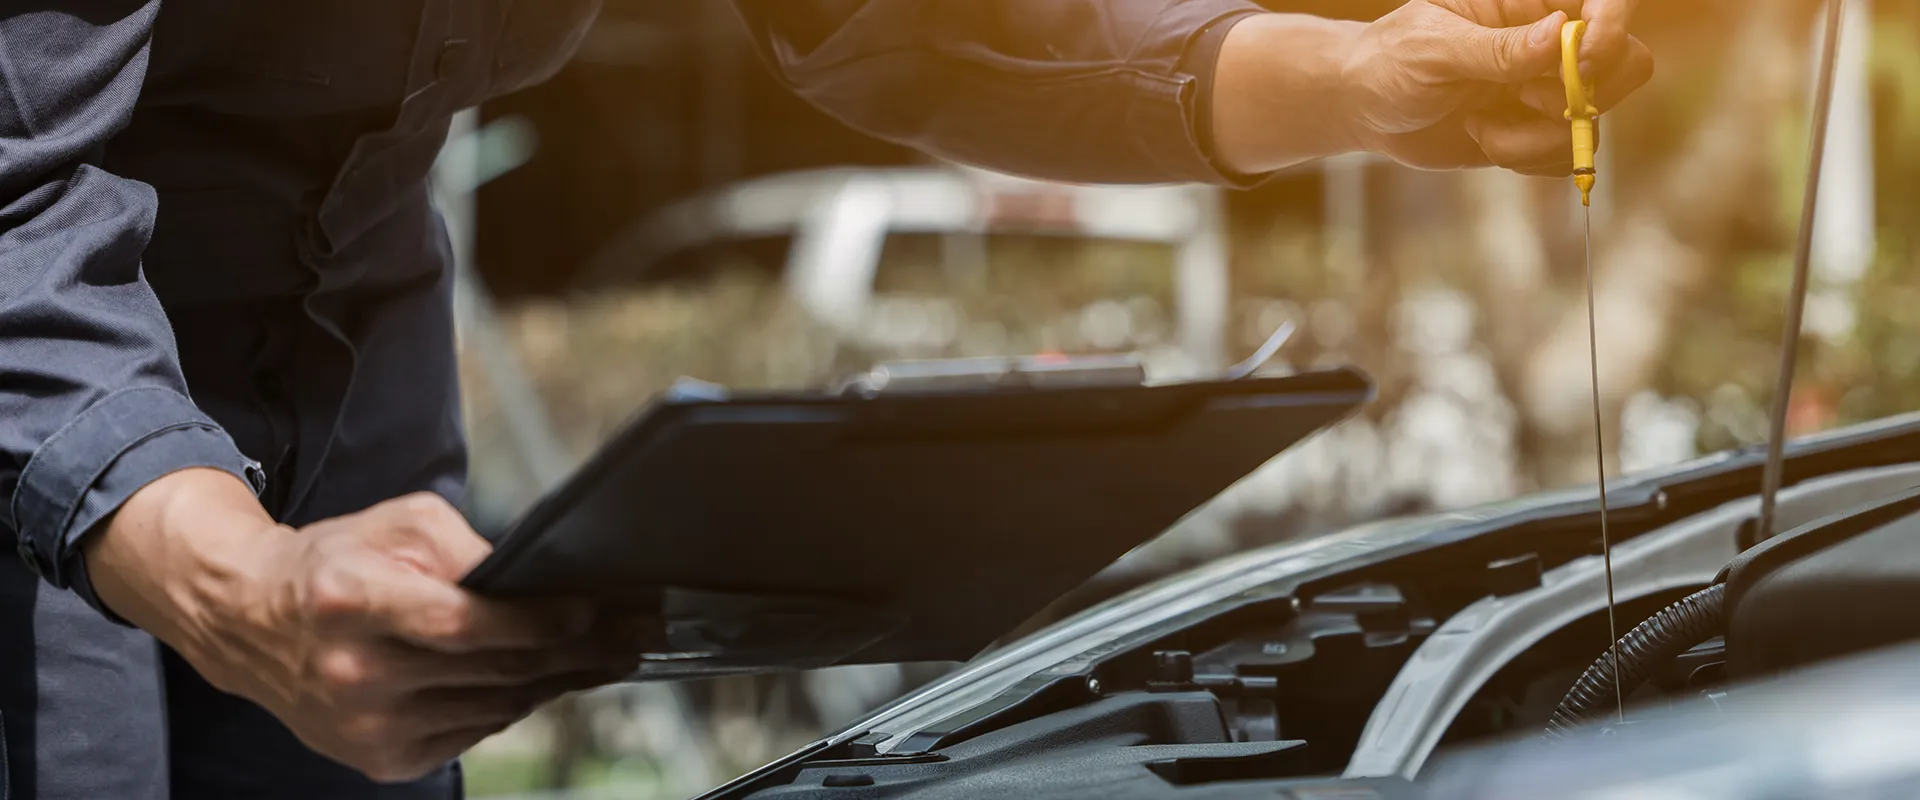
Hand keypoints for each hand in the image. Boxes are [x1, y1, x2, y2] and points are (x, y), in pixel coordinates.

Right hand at [85, 470, 648, 782]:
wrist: (248, 622)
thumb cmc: (331, 564)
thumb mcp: (397, 525)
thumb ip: (468, 550)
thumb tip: (538, 585)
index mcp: (352, 602)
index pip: (463, 623)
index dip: (535, 621)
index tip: (589, 611)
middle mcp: (355, 672)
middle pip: (491, 670)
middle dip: (573, 651)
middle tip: (628, 633)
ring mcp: (365, 725)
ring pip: (492, 706)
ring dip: (554, 681)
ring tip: (602, 656)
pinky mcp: (378, 758)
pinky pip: (471, 732)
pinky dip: (510, 704)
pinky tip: (541, 680)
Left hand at [1211, 1, 1651, 177]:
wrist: (1366, 108)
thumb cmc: (1391, 62)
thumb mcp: (1433, 49)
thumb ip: (1496, 48)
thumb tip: (1559, 35)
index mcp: (1530, 3)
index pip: (1605, 0)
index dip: (1613, 26)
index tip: (1580, 60)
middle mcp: (1551, 43)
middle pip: (1627, 63)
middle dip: (1583, 94)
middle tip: (1525, 98)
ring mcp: (1549, 89)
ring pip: (1596, 118)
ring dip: (1542, 136)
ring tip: (1483, 126)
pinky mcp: (1538, 132)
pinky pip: (1569, 154)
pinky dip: (1532, 159)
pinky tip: (1488, 141)